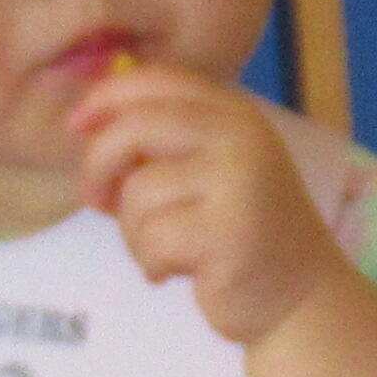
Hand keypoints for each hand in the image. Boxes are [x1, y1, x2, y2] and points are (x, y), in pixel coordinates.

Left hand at [75, 63, 339, 342]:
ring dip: (133, 232)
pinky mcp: (230, 231)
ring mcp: (239, 182)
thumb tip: (85, 122)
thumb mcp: (206, 169)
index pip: (155, 80)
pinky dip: (151, 262)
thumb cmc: (237, 233)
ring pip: (138, 193)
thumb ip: (159, 142)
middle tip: (98, 200)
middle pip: (134, 127)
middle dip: (98, 165)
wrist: (299, 295)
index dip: (105, 97)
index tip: (78, 125)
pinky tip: (175, 272)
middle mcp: (240, 137)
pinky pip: (153, 238)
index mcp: (233, 113)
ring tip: (163, 250)